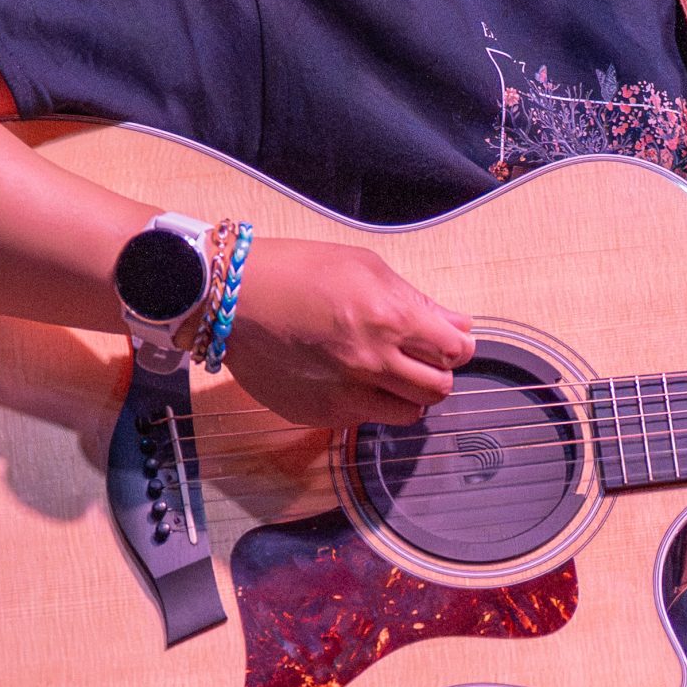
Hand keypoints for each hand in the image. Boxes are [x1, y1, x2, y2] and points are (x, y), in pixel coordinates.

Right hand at [215, 238, 472, 429]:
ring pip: (407, 414)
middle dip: (436, 374)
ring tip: (386, 374)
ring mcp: (346, 396)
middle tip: (419, 359)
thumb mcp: (364, 267)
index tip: (448, 342)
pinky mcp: (321, 415)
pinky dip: (367, 404)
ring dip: (407, 396)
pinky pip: (365, 420)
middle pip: (437, 390)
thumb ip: (416, 301)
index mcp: (390, 320)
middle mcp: (373, 364)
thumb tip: (457, 325)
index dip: (456, 347)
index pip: (454, 352)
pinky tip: (346, 379)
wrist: (230, 299)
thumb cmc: (297, 271)